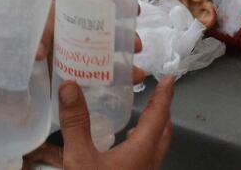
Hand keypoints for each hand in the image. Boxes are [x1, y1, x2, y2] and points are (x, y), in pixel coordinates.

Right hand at [44, 76, 174, 169]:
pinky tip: (124, 148)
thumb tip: (69, 86)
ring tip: (144, 118)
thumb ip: (75, 122)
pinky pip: (145, 160)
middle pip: (163, 133)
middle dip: (163, 112)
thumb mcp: (79, 159)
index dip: (164, 96)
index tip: (170, 78)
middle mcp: (148, 164)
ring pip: (156, 149)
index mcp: (141, 151)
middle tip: (159, 95)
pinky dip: (141, 146)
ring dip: (153, 131)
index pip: (159, 116)